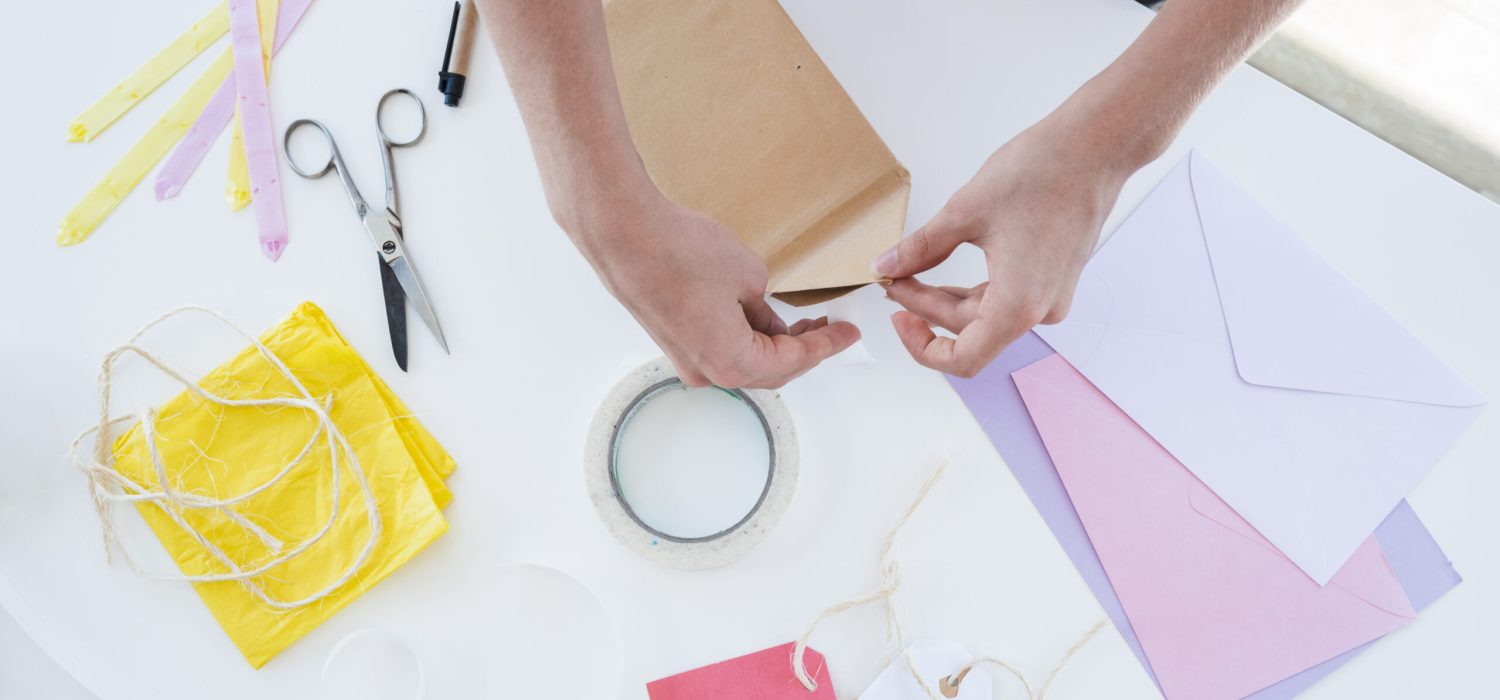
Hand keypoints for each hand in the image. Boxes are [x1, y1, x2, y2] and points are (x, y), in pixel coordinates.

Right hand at [576, 191, 859, 388]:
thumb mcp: (748, 275)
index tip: (848, 334)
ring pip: (742, 360)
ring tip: (801, 320)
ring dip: (773, 344)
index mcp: (732, 362)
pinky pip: (718, 348)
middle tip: (830, 328)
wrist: (624, 233)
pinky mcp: (670, 338)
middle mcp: (706, 371)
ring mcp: (684, 357)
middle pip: (769, 370)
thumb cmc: (680, 253)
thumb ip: (765, 306)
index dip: (827, 345)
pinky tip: (761, 316)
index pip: (793, 361)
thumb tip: (765, 316)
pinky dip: (746, 337)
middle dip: (803, 349)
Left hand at [876, 116, 1132, 376]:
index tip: (897, 318)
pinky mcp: (1054, 278)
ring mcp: (1050, 296)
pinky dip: (971, 287)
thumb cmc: (1042, 173)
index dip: (921, 346)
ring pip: (985, 315)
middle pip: (969, 331)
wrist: (1096, 146)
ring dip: (946, 298)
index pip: (963, 358)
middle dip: (925, 307)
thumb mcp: (964, 211)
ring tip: (911, 271)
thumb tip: (887, 267)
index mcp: (1018, 305)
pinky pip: (1005, 298)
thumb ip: (921, 248)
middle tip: (893, 278)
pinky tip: (945, 266)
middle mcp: (1039, 311)